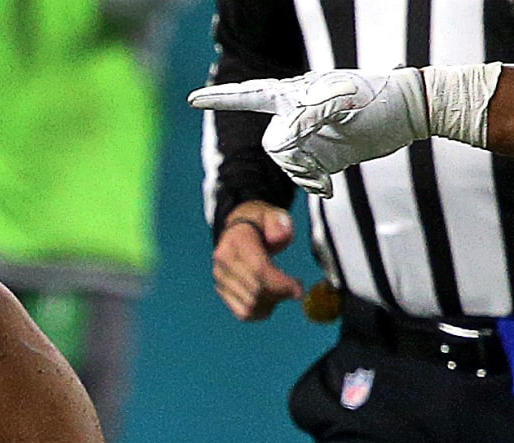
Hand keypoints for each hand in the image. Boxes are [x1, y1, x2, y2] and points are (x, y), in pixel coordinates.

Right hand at [192, 69, 428, 198]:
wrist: (409, 111)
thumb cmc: (378, 97)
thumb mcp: (343, 102)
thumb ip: (306, 119)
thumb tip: (278, 142)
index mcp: (294, 94)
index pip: (250, 95)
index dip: (221, 99)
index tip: (193, 100)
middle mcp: (295, 115)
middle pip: (273, 144)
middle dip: (292, 162)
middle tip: (318, 174)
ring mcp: (306, 138)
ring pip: (286, 164)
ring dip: (304, 175)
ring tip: (326, 182)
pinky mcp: (319, 157)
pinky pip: (303, 177)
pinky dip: (313, 184)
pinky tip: (328, 187)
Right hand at [210, 202, 302, 321]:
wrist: (237, 228)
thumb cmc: (260, 222)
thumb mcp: (273, 214)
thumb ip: (279, 223)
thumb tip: (280, 238)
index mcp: (235, 242)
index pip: (258, 270)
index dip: (280, 283)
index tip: (299, 289)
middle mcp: (222, 264)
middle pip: (254, 292)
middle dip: (281, 293)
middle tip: (296, 287)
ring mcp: (220, 280)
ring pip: (249, 307)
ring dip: (272, 303)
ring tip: (283, 290)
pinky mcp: (222, 292)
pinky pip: (243, 313)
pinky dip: (262, 311)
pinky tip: (272, 298)